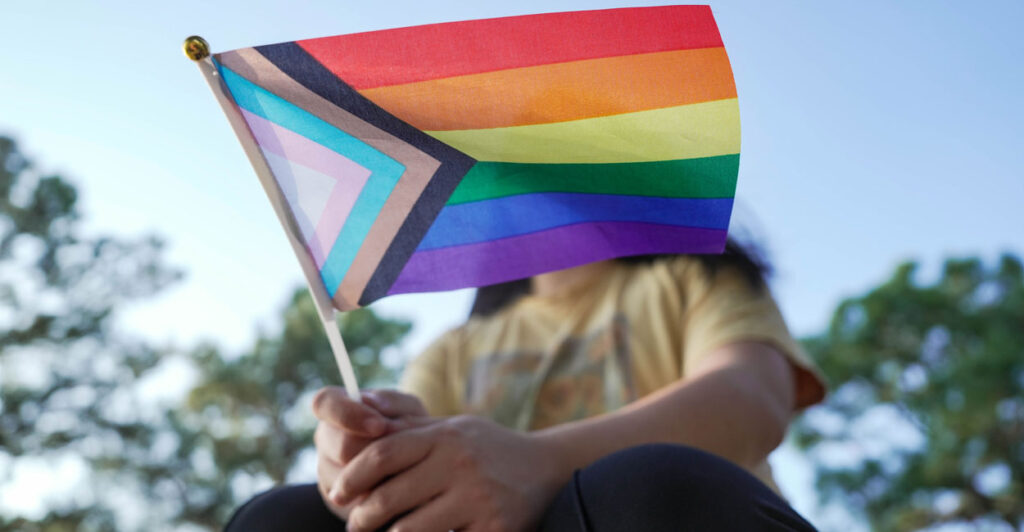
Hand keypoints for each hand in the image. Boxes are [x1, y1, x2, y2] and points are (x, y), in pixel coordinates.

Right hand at [312, 387, 427, 519]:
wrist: (416, 464)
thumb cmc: (410, 428)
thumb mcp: (408, 410)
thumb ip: (392, 402)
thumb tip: (371, 400)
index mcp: (337, 408)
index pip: (324, 403)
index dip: (347, 414)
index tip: (380, 426)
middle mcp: (326, 438)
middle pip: (342, 447)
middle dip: (377, 451)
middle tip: (404, 453)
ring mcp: (327, 469)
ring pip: (349, 478)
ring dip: (381, 476)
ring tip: (405, 470)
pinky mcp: (336, 498)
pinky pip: (356, 499)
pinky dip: (381, 494)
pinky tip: (397, 487)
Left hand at [335, 415, 569, 531]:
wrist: (548, 469)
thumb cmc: (489, 448)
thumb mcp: (453, 427)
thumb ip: (408, 424)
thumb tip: (361, 405)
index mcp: (445, 436)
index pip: (383, 455)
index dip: (352, 477)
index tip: (337, 494)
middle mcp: (460, 464)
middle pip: (388, 497)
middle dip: (362, 517)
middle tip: (355, 524)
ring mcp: (477, 498)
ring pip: (409, 530)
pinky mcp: (493, 528)